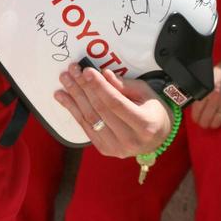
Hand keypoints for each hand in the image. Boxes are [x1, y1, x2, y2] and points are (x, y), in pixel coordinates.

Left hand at [54, 63, 172, 157]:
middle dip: (84, 87)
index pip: (116, 103)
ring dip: (74, 97)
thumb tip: (103, 74)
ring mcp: (116, 148)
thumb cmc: (153, 111)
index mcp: (145, 125)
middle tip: (73, 71)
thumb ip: (124, 85)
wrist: (158, 138)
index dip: (99, 86)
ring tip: (65, 80)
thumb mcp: (145, 93)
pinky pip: (85, 127)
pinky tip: (62, 97)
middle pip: (100, 110)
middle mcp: (130, 140)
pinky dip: (72, 110)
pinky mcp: (105, 149)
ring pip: (89, 118)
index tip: (87, 71)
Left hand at [191, 54, 220, 128]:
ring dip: (214, 124)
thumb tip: (196, 100)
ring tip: (213, 122)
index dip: (196, 118)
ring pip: (217, 122)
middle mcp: (216, 98)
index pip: (196, 111)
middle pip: (206, 120)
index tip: (197, 119)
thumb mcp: (209, 76)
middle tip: (204, 123)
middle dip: (204, 123)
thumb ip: (202, 89)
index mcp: (206, 90)